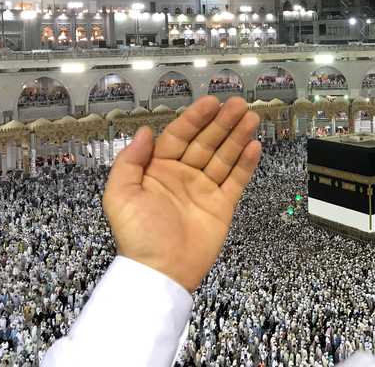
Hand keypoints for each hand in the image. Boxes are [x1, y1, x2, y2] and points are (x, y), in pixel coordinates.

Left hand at [103, 96, 261, 292]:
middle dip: (222, 122)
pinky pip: (236, 180)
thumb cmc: (138, 234)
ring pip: (223, 156)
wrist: (161, 272)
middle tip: (239, 104)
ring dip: (237, 136)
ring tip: (251, 117)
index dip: (195, 118)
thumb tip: (145, 130)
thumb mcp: (120, 195)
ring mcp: (204, 190)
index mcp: (157, 170)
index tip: (211, 102)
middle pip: (205, 141)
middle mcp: (183, 175)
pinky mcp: (222, 206)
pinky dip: (246, 163)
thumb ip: (129, 161)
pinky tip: (254, 145)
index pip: (179, 136)